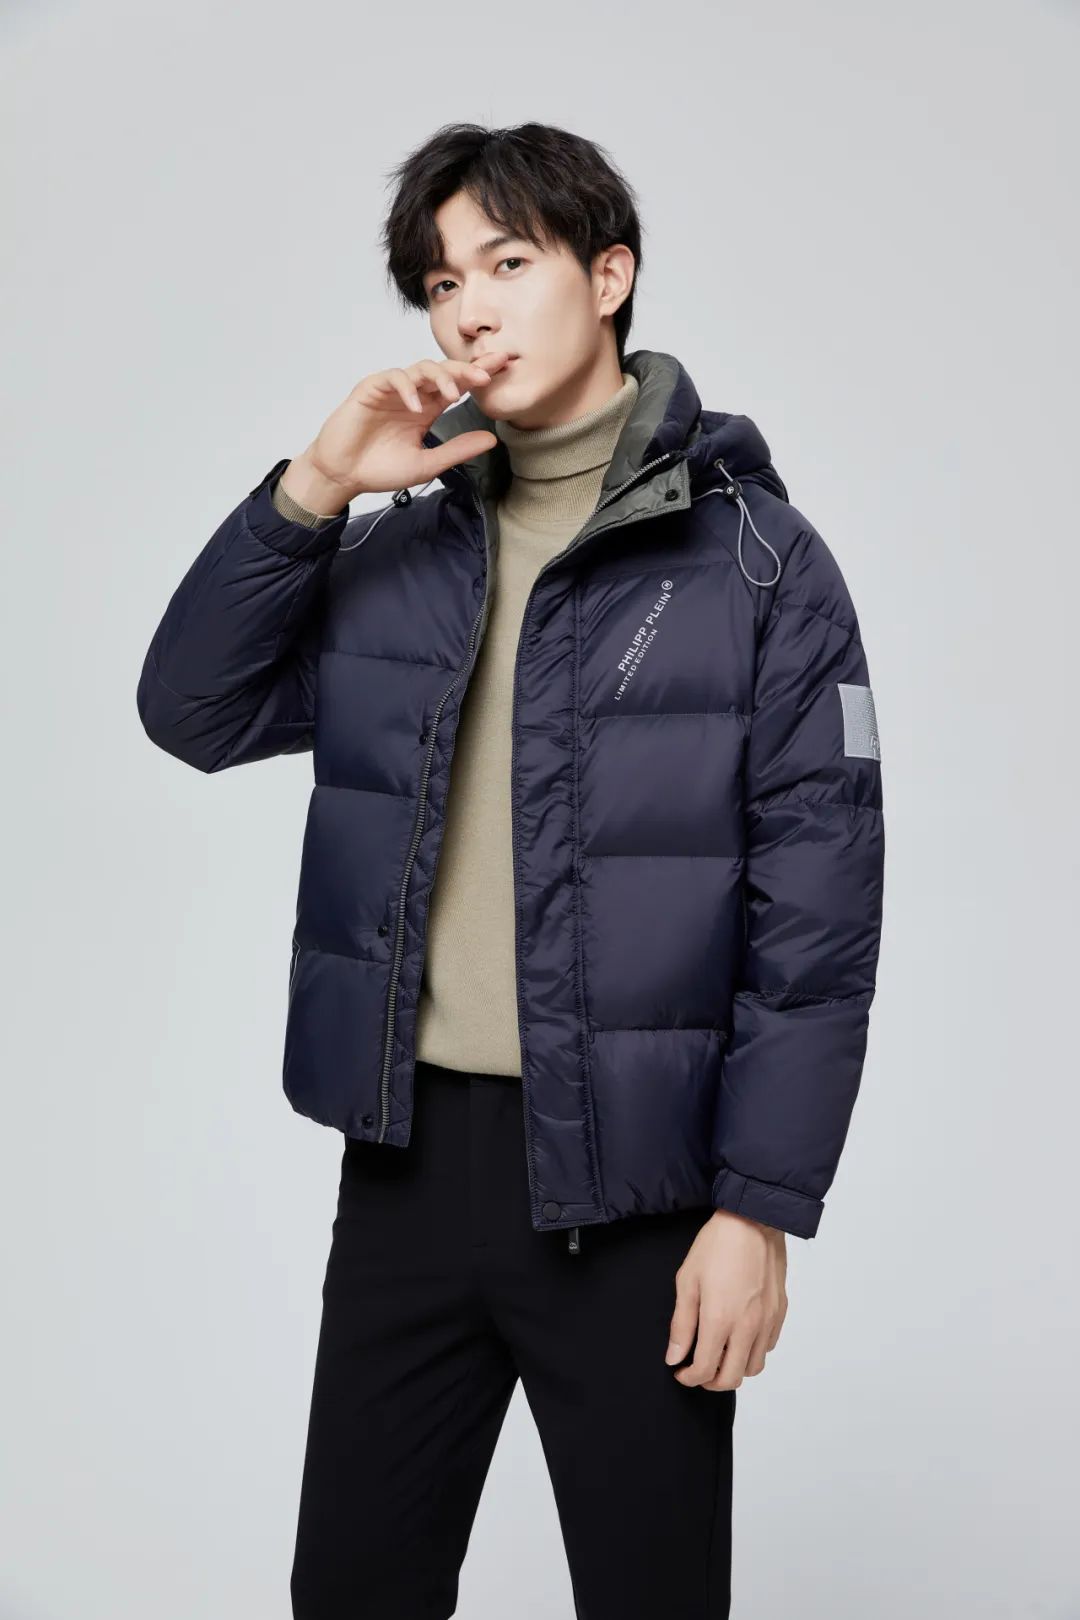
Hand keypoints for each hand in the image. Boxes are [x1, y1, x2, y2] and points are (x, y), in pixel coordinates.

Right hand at [297, 350, 514, 502]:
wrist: (343, 475)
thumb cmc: (381, 469)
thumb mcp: (428, 464)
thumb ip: (457, 450)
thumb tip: (492, 439)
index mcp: (428, 409)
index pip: (458, 386)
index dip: (478, 375)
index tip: (502, 369)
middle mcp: (413, 395)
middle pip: (444, 370)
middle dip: (467, 369)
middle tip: (486, 375)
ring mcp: (393, 390)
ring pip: (421, 368)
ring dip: (440, 378)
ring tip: (452, 395)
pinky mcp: (372, 389)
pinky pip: (393, 378)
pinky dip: (407, 389)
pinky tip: (415, 406)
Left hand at [664, 1211, 787, 1389]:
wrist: (753, 1220)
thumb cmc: (717, 1246)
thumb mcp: (687, 1281)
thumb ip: (681, 1325)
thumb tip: (675, 1357)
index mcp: (720, 1321)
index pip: (704, 1370)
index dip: (688, 1378)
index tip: (679, 1371)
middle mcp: (747, 1328)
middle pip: (732, 1379)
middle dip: (710, 1381)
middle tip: (697, 1369)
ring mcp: (767, 1322)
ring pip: (753, 1368)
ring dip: (734, 1369)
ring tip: (719, 1354)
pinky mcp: (780, 1313)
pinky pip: (768, 1347)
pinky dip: (752, 1351)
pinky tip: (739, 1336)